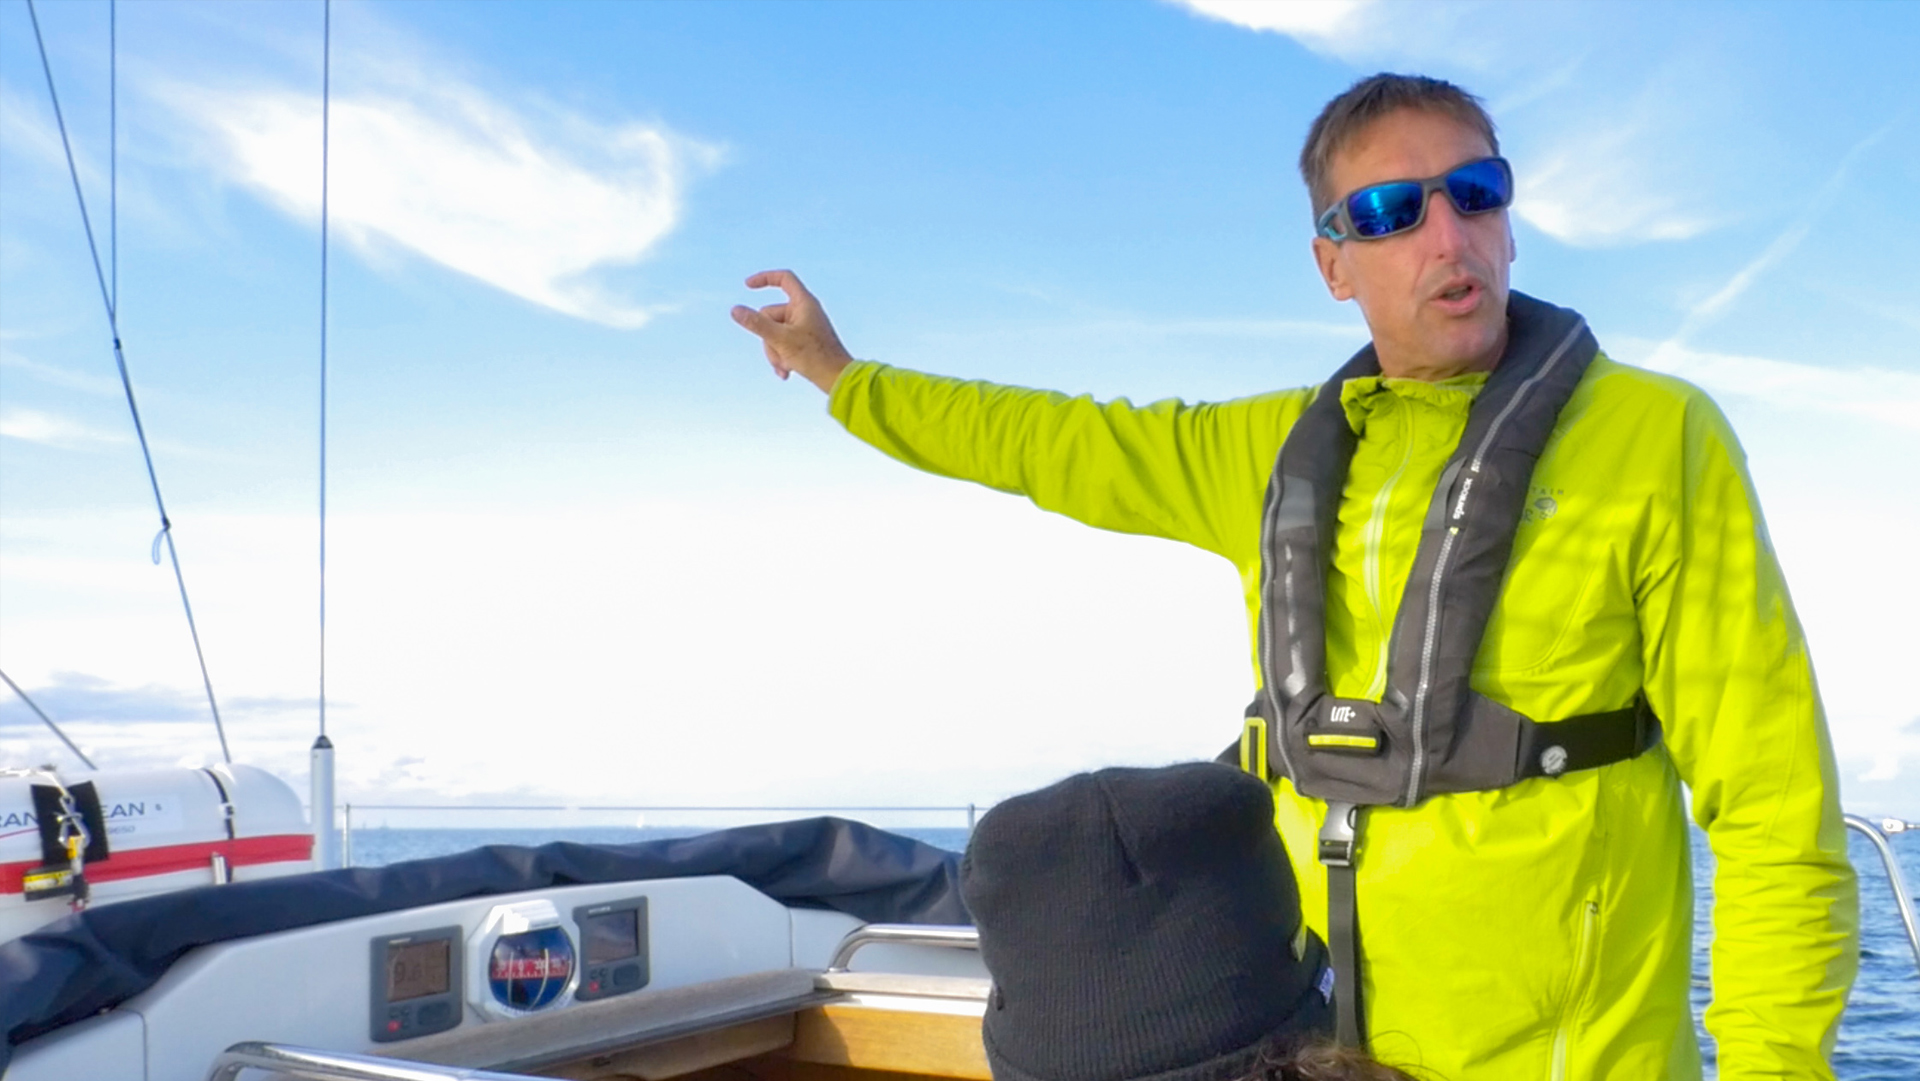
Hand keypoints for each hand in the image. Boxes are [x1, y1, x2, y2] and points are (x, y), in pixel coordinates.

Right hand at [731, 270, 854, 392]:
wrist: (837, 378)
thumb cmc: (814, 356)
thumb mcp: (779, 339)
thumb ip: (756, 324)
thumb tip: (735, 310)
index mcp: (804, 302)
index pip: (784, 279)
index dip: (765, 278)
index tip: (748, 285)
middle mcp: (805, 311)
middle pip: (771, 314)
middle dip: (768, 338)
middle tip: (779, 355)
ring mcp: (804, 326)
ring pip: (775, 332)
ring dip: (775, 352)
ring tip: (785, 367)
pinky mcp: (804, 341)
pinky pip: (783, 343)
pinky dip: (782, 357)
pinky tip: (785, 373)